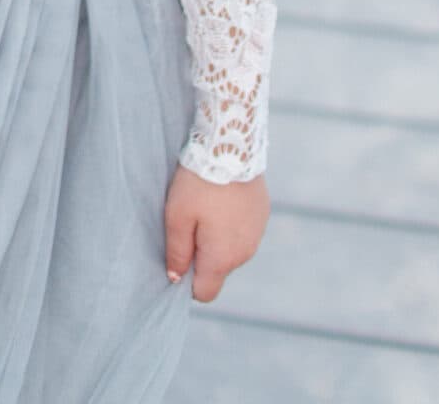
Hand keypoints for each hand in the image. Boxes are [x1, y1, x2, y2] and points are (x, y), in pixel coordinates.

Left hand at [164, 162, 269, 301]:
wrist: (231, 145)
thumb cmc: (199, 182)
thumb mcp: (177, 215)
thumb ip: (177, 251)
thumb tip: (176, 278)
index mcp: (222, 258)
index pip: (205, 293)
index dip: (188, 280)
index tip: (180, 254)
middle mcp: (245, 253)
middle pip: (218, 270)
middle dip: (203, 255)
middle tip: (190, 221)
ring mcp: (257, 233)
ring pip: (231, 250)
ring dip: (218, 238)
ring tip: (207, 206)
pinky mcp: (262, 214)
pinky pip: (243, 230)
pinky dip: (232, 223)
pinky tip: (223, 198)